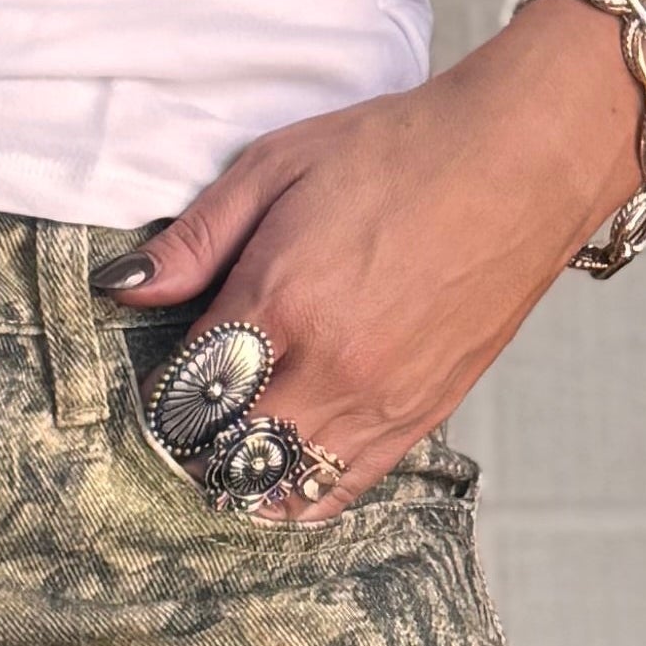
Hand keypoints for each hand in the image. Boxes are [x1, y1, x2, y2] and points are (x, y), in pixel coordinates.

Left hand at [91, 0, 645, 516]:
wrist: (521, 161)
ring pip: (281, 481)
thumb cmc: (399, 150)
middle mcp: (332, 367)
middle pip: (226, 449)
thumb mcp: (277, 165)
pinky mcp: (424, 415)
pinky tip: (276, 482)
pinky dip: (299, 494)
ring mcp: (382, 400)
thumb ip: (197, 237)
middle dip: (191, 442)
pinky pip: (344, 488)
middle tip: (181, 418)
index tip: (154, 383)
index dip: (157, 396)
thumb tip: (123, 287)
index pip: (186, 391)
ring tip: (222, 449)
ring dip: (239, 472)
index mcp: (283, 301)